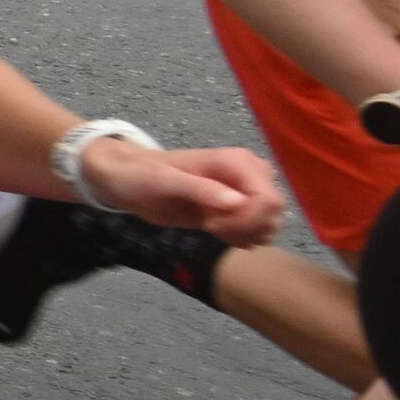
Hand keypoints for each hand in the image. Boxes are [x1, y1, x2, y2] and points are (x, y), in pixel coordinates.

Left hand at [73, 134, 285, 249]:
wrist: (126, 181)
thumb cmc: (140, 175)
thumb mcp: (164, 181)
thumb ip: (201, 189)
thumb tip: (237, 201)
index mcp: (237, 162)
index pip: (269, 199)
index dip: (246, 219)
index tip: (211, 222)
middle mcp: (249, 175)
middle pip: (274, 213)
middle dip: (244, 228)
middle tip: (209, 225)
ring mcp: (245, 193)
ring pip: (269, 224)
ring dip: (242, 234)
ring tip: (210, 226)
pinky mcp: (237, 210)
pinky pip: (257, 231)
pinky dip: (240, 237)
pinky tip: (215, 230)